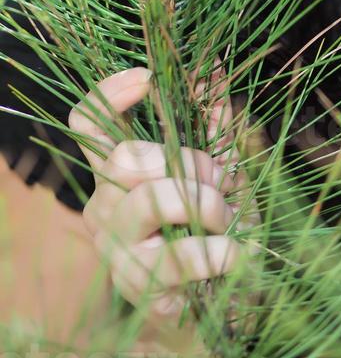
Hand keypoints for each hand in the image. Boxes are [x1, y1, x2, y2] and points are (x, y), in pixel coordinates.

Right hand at [68, 63, 259, 326]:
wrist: (220, 297)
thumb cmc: (212, 222)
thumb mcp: (219, 162)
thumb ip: (211, 115)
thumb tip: (209, 60)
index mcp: (117, 170)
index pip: (86, 123)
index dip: (109, 94)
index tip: (149, 79)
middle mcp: (103, 206)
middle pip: (124, 159)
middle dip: (188, 161)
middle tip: (221, 180)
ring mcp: (115, 248)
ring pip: (153, 201)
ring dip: (208, 205)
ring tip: (232, 220)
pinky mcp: (137, 288)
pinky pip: (181, 257)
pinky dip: (221, 251)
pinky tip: (237, 253)